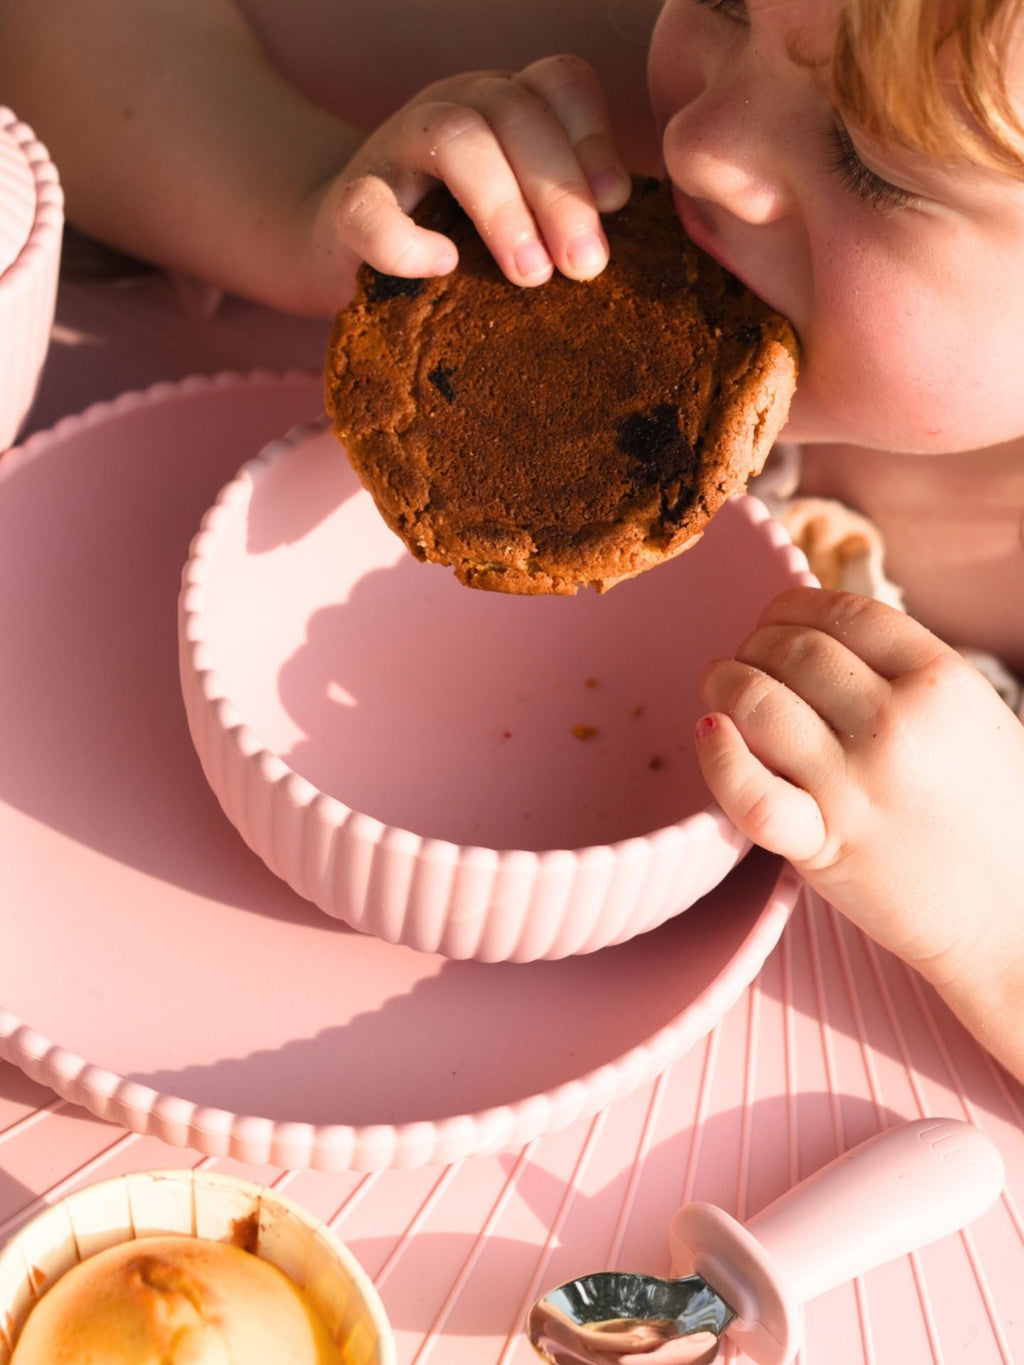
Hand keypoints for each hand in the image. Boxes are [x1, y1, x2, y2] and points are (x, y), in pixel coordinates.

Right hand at [310, 55, 631, 289]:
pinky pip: (369, 211)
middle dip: (559, 189)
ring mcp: (394, 151)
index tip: (616, 202)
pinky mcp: (346, 205)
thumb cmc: (449, 236)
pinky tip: (443, 267)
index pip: (558, 83)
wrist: (343, 252)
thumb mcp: (516, 214)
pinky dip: (407, 239)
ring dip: (503, 208)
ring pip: (456, 140)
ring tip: (532, 275)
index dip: (592, 134)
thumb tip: (615, 244)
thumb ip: (562, 212)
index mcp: (501, 106)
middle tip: (587, 265)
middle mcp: (452, 110)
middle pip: (515, 113)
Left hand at [694, 587, 1023, 987]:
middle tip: (745, 660)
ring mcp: (856, 786)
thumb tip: (823, 634)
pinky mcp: (823, 846)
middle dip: (753, 644)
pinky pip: (749, 793)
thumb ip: (907, 674)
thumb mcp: (974, 718)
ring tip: (720, 691)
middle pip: (792, 650)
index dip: (792, 606)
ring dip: (723, 685)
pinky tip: (710, 733)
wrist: (1016, 915)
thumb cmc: (996, 815)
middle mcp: (896, 724)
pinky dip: (718, 757)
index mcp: (941, 681)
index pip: (843, 612)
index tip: (776, 620)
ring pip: (757, 702)